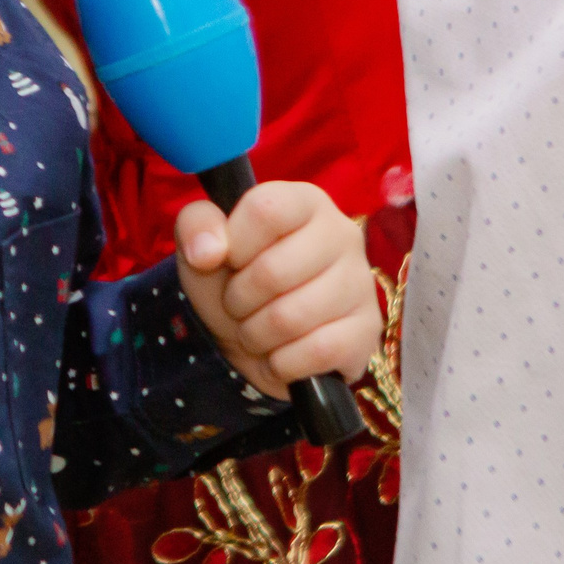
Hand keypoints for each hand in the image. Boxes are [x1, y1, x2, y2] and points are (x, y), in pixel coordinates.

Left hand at [174, 182, 378, 400]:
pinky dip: (284, 361)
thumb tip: (208, 251)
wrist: (252, 340)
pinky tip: (282, 352)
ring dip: (257, 334)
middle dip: (239, 299)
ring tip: (257, 328)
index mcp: (305, 202)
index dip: (235, 243)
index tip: (230, 259)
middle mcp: (343, 235)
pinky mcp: (368, 331)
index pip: (266, 210)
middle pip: (273, 271)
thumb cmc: (231, 280)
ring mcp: (361, 284)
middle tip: (239, 304)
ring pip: (292, 317)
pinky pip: (317, 351)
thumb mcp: (202, 245)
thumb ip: (196, 226)